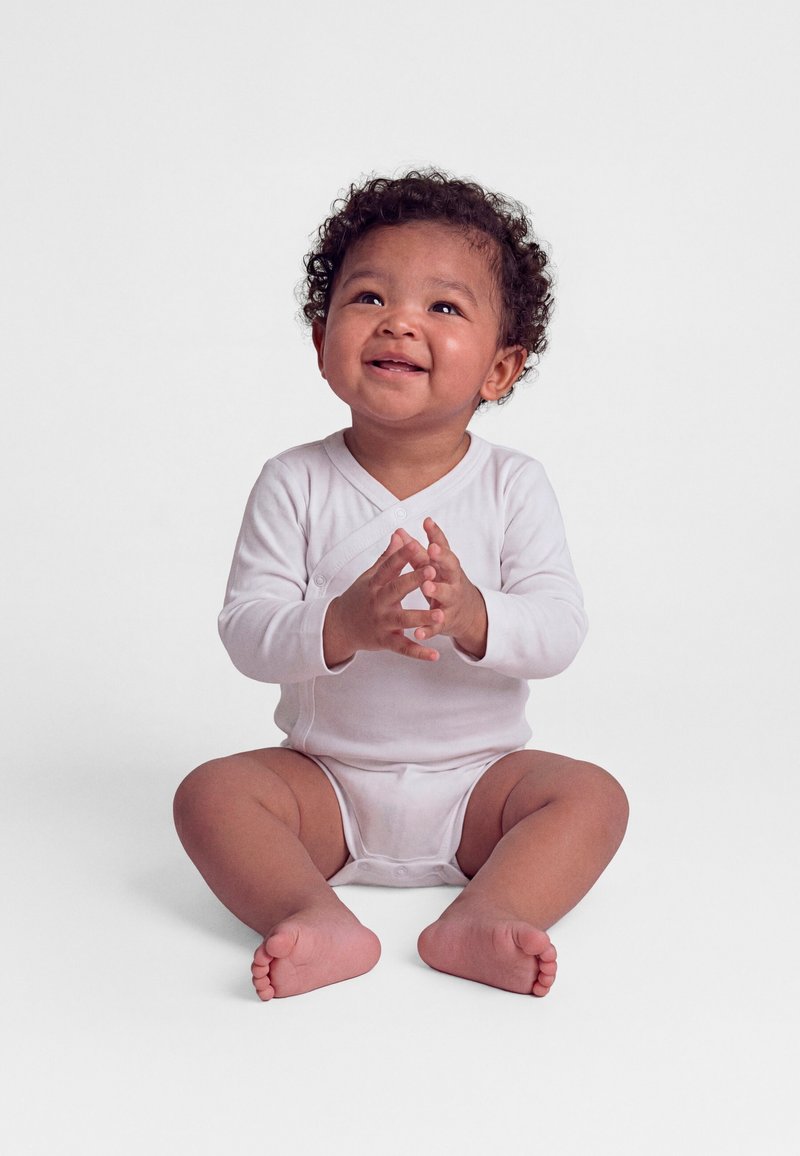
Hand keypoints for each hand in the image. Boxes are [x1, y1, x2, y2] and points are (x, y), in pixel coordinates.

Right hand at [323, 530, 444, 665]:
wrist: (340, 626)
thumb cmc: (359, 597)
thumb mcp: (370, 577)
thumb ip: (387, 558)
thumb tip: (398, 535)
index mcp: (375, 584)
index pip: (388, 567)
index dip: (401, 555)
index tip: (414, 544)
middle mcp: (378, 602)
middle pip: (396, 590)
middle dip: (414, 581)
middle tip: (432, 571)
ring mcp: (382, 622)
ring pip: (403, 620)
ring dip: (422, 618)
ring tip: (440, 615)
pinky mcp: (385, 641)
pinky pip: (404, 648)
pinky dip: (419, 652)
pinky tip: (435, 655)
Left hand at [415, 517, 487, 658]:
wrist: (467, 613)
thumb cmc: (445, 583)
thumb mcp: (434, 567)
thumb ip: (417, 551)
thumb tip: (399, 531)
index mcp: (449, 567)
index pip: (444, 547)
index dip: (436, 537)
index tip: (427, 524)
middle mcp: (453, 582)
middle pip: (450, 569)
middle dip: (441, 560)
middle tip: (431, 551)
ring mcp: (450, 602)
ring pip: (446, 596)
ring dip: (438, 591)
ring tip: (428, 587)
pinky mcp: (445, 623)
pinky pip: (436, 627)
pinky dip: (428, 630)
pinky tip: (418, 632)